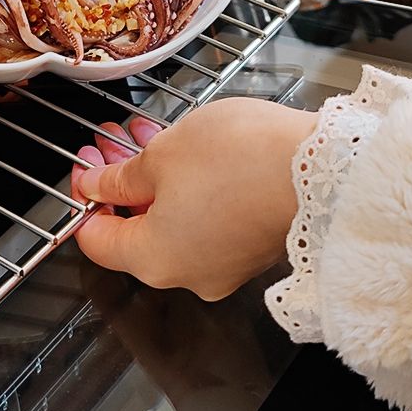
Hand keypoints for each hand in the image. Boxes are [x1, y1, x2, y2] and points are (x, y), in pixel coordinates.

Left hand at [71, 98, 315, 300]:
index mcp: (153, 260)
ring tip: (148, 135)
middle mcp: (186, 275)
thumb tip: (95, 185)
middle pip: (135, 232)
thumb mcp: (163, 155)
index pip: (97, 241)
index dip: (85, 198)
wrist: (326, 168)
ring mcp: (223, 265)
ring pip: (172, 223)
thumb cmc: (239, 159)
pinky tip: (187, 153)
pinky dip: (190, 192)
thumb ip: (121, 175)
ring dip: (156, 181)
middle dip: (121, 182)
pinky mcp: (251, 248)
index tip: (85, 160)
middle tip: (112, 139)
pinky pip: (205, 222)